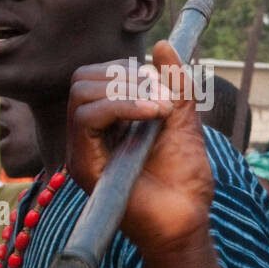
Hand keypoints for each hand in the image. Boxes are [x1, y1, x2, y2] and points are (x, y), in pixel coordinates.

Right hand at [67, 40, 214, 256]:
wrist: (186, 222)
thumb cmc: (185, 181)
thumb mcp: (186, 123)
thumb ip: (176, 86)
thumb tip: (164, 45)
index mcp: (111, 122)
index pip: (97, 75)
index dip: (128, 68)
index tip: (164, 85)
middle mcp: (91, 134)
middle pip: (83, 78)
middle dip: (125, 76)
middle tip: (163, 98)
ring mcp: (84, 149)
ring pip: (82, 93)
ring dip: (127, 90)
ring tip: (162, 109)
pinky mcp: (85, 164)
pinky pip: (86, 119)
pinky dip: (121, 105)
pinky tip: (154, 113)